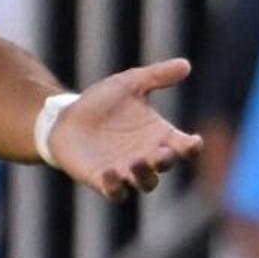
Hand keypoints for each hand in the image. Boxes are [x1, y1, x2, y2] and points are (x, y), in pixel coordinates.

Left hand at [50, 58, 202, 197]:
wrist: (66, 118)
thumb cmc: (101, 102)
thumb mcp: (129, 83)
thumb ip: (157, 76)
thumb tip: (186, 64)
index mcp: (160, 136)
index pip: (184, 147)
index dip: (192, 147)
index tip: (193, 142)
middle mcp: (148, 157)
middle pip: (165, 166)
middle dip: (166, 161)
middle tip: (162, 153)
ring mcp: (126, 171)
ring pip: (145, 183)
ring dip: (144, 176)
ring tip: (137, 162)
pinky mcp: (103, 181)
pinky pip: (116, 193)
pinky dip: (115, 187)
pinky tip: (110, 173)